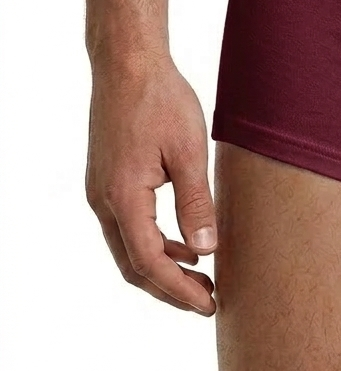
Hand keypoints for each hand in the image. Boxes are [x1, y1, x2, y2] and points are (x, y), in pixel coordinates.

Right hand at [85, 51, 216, 313]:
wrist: (128, 64)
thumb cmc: (161, 101)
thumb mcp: (189, 152)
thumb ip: (196, 203)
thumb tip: (207, 251)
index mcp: (122, 198)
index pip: (149, 263)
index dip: (179, 290)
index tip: (208, 305)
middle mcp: (103, 200)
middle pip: (133, 265)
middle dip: (170, 288)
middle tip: (208, 302)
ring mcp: (101, 191)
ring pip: (128, 247)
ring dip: (163, 266)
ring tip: (203, 277)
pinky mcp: (108, 179)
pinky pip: (128, 226)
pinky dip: (155, 242)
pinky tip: (186, 243)